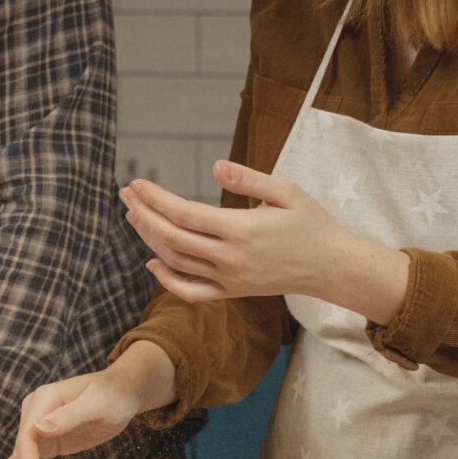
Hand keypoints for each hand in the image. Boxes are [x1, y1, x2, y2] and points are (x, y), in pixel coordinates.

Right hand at [0, 342, 175, 458]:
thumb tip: (40, 429)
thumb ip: (71, 415)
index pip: (27, 439)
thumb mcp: (98, 404)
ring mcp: (36, 428)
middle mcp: (33, 414)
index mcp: (43, 401)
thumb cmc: (113, 394)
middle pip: (21, 456)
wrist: (121, 390)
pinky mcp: (44, 441)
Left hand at [122, 161, 408, 320]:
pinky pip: (191, 291)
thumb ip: (249, 179)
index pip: (185, 214)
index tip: (137, 184)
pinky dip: (167, 279)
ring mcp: (230, 280)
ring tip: (134, 216)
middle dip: (143, 215)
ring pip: (177, 262)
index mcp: (243, 230)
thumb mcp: (287, 191)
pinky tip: (153, 260)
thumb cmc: (312, 223)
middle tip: (126, 195)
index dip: (155, 199)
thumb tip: (216, 165)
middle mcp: (231, 259)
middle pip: (172, 238)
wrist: (331, 267)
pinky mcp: (232, 293)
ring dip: (150, 239)